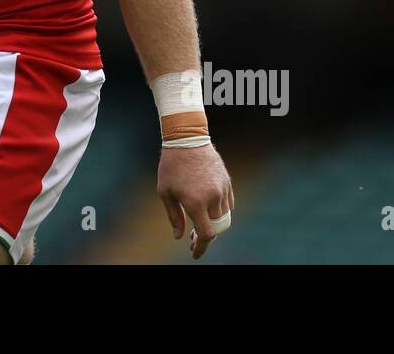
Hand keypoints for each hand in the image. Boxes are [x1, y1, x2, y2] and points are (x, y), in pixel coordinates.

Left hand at [156, 144, 233, 259]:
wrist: (187, 139)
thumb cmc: (171, 166)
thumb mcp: (165, 192)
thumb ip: (174, 216)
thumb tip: (180, 236)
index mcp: (195, 202)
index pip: (205, 234)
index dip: (201, 247)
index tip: (194, 253)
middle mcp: (212, 197)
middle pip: (217, 229)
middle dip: (206, 238)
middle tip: (193, 239)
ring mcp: (222, 189)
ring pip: (224, 217)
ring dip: (213, 224)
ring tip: (199, 224)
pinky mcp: (227, 182)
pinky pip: (228, 204)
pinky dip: (221, 212)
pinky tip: (209, 211)